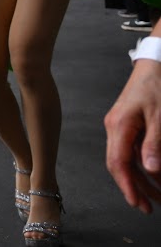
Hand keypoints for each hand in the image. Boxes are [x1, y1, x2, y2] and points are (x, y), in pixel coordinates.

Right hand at [105, 59, 160, 212]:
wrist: (155, 64)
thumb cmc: (157, 85)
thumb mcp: (159, 116)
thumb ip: (154, 144)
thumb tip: (150, 169)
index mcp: (119, 126)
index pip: (118, 163)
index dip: (127, 186)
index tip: (137, 204)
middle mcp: (115, 128)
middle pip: (120, 165)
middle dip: (134, 188)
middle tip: (149, 208)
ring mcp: (120, 127)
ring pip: (126, 160)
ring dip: (141, 180)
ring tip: (157, 197)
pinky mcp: (127, 125)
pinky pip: (132, 151)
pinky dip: (143, 167)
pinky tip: (155, 176)